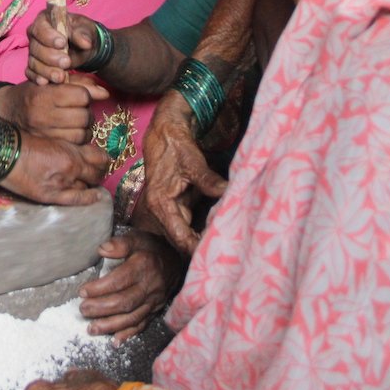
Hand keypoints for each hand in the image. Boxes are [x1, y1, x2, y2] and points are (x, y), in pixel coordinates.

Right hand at [0, 80, 107, 142]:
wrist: (6, 113)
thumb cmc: (31, 94)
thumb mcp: (51, 82)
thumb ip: (79, 84)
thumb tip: (105, 93)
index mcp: (44, 96)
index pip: (81, 96)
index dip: (84, 95)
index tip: (77, 96)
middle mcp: (43, 116)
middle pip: (83, 116)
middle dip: (87, 113)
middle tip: (80, 111)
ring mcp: (44, 135)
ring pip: (81, 134)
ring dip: (86, 129)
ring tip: (78, 123)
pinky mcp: (47, 147)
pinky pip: (74, 147)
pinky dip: (80, 141)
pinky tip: (73, 134)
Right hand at [3, 135, 108, 205]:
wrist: (4, 153)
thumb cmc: (24, 142)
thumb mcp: (52, 139)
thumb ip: (68, 148)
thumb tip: (81, 154)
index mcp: (70, 151)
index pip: (99, 157)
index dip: (103, 160)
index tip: (102, 160)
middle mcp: (71, 168)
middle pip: (96, 173)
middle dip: (99, 172)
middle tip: (98, 171)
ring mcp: (62, 184)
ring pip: (88, 186)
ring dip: (90, 184)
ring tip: (90, 182)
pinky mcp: (51, 196)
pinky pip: (77, 199)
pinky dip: (89, 198)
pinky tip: (96, 197)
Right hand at [26, 11, 100, 84]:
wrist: (85, 49)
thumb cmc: (83, 34)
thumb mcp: (87, 30)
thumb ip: (83, 35)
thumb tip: (85, 43)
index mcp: (45, 20)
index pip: (40, 27)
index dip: (49, 36)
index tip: (62, 43)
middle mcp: (36, 35)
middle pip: (35, 47)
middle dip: (50, 57)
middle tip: (66, 62)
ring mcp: (34, 52)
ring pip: (33, 62)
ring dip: (47, 71)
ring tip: (61, 77)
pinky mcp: (35, 66)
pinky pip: (31, 73)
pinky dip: (38, 78)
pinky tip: (46, 83)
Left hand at [79, 230, 179, 341]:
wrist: (176, 262)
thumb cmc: (151, 249)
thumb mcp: (138, 239)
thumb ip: (120, 244)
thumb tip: (102, 249)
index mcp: (143, 267)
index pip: (119, 280)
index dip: (100, 288)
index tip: (83, 291)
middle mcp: (149, 287)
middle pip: (124, 302)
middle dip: (101, 309)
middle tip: (83, 309)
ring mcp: (153, 302)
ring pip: (132, 317)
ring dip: (111, 325)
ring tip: (91, 329)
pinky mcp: (155, 311)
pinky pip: (142, 325)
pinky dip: (128, 334)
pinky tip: (115, 340)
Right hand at [141, 94, 226, 254]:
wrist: (165, 133)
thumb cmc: (175, 146)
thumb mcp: (192, 162)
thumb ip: (208, 180)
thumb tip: (228, 192)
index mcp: (160, 203)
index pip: (179, 236)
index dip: (196, 248)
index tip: (216, 255)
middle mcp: (161, 211)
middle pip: (182, 240)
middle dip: (201, 248)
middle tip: (227, 254)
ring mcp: (169, 209)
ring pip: (186, 234)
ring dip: (203, 240)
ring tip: (226, 248)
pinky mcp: (177, 205)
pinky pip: (190, 224)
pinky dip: (203, 229)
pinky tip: (220, 232)